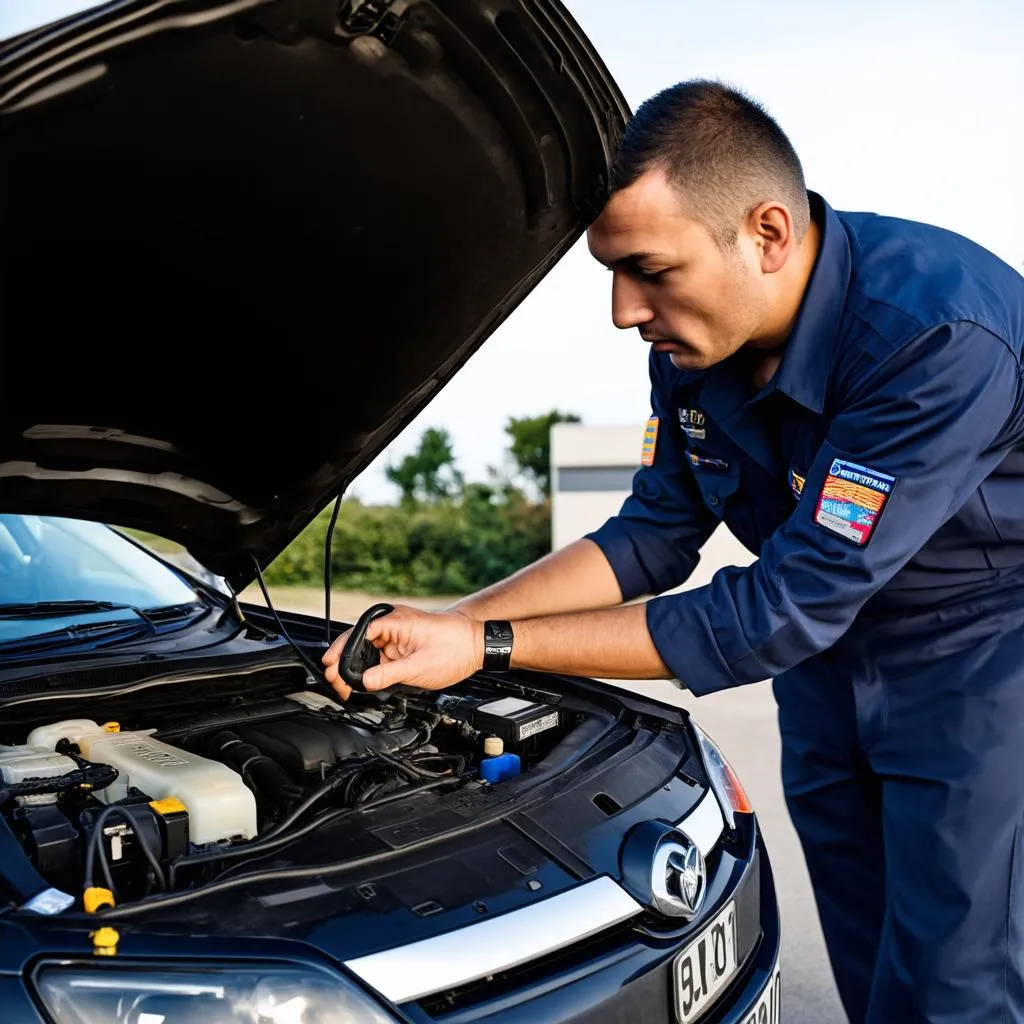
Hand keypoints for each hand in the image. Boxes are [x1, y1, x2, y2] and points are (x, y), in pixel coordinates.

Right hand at [322, 606, 481, 698]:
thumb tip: (364, 682)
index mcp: (394, 621)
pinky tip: (363, 683)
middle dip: (343, 662)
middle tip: (335, 682)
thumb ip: (389, 675)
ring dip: (355, 668)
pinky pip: (378, 656)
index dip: (341, 652)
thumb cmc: (455, 648)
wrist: (477, 645)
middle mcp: (392, 623)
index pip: (357, 634)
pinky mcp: (401, 646)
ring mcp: (396, 635)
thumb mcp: (419, 666)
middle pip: (357, 642)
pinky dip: (370, 669)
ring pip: (366, 651)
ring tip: (345, 687)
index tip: (331, 668)